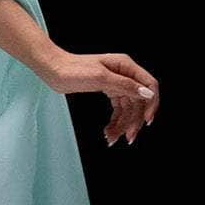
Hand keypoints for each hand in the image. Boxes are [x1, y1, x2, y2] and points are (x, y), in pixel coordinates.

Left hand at [42, 50, 158, 145]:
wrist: (53, 69)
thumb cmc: (73, 69)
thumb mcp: (100, 77)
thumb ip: (125, 85)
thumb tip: (147, 93)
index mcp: (125, 66)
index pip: (149, 84)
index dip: (151, 103)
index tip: (147, 120)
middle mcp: (123, 73)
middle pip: (138, 100)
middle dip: (133, 120)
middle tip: (128, 138)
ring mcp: (116, 82)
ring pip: (127, 108)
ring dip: (122, 124)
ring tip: (112, 138)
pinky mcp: (107, 90)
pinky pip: (117, 109)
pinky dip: (114, 121)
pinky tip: (109, 131)